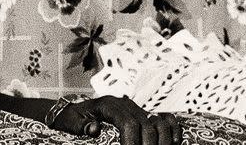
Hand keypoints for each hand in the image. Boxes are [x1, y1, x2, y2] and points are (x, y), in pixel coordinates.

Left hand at [52, 95, 181, 144]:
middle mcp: (125, 104)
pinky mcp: (141, 114)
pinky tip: (174, 143)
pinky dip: (172, 129)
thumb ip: (81, 125)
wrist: (73, 111)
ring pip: (158, 122)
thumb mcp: (71, 122)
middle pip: (146, 125)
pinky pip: (163, 118)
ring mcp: (135, 109)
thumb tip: (94, 128)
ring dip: (162, 140)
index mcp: (108, 105)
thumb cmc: (72, 118)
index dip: (132, 141)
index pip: (128, 123)